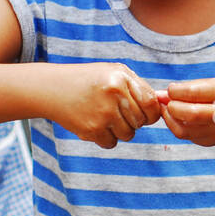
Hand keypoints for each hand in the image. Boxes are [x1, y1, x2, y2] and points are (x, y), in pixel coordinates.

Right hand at [47, 63, 163, 149]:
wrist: (51, 88)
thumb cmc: (89, 80)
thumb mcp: (114, 72)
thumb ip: (139, 87)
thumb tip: (163, 105)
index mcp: (121, 78)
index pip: (151, 105)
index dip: (151, 113)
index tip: (144, 113)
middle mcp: (114, 95)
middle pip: (141, 122)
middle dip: (134, 121)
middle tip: (117, 112)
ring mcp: (102, 113)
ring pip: (128, 134)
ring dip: (120, 130)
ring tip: (105, 117)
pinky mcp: (91, 129)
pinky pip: (111, 143)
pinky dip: (106, 138)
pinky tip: (95, 124)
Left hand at [161, 78, 214, 147]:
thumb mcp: (214, 84)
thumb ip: (188, 88)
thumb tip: (159, 95)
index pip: (191, 93)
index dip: (174, 91)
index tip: (172, 89)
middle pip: (188, 114)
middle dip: (171, 107)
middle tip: (168, 102)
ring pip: (182, 130)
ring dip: (169, 118)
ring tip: (168, 109)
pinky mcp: (209, 142)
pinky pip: (185, 135)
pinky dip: (176, 125)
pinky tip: (179, 117)